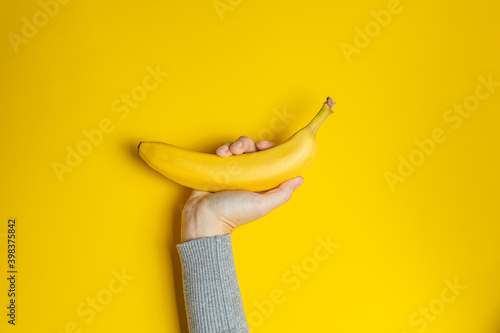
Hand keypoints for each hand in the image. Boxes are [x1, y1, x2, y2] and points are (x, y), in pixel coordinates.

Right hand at [181, 136, 304, 241]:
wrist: (203, 217)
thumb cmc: (233, 214)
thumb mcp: (262, 205)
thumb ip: (282, 194)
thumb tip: (299, 178)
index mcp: (262, 182)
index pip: (271, 159)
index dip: (270, 149)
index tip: (264, 147)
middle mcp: (249, 175)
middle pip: (254, 150)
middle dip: (249, 144)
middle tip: (242, 149)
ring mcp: (233, 170)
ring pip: (239, 147)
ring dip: (235, 144)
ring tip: (228, 152)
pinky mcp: (218, 168)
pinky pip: (223, 151)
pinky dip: (223, 148)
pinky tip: (220, 153)